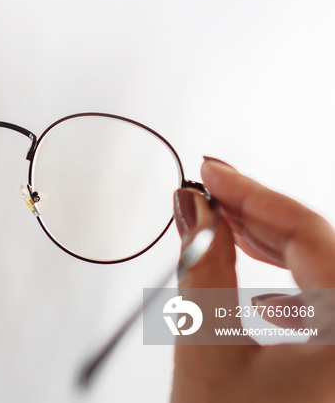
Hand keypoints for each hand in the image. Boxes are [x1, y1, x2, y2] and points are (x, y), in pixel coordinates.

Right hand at [171, 158, 334, 401]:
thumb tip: (193, 208)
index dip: (252, 193)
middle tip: (210, 192)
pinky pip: (328, 308)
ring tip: (224, 228)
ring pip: (327, 276)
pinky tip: (257, 281)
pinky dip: (290, 286)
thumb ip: (202, 262)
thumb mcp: (206, 343)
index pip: (311, 235)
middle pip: (325, 251)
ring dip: (275, 248)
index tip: (211, 172)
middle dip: (260, 216)